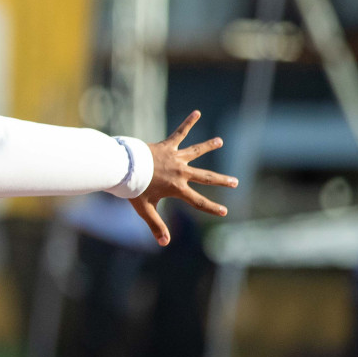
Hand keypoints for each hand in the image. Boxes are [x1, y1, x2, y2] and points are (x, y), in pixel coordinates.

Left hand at [128, 111, 237, 245]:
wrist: (123, 168)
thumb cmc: (132, 189)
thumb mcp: (145, 209)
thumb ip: (156, 225)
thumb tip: (165, 244)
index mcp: (177, 189)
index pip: (199, 202)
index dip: (212, 208)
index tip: (225, 212)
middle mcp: (181, 172)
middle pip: (205, 177)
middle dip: (221, 180)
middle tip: (235, 182)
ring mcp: (175, 158)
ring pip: (196, 151)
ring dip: (208, 146)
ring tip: (220, 141)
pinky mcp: (167, 146)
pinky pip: (179, 133)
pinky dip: (188, 123)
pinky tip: (196, 112)